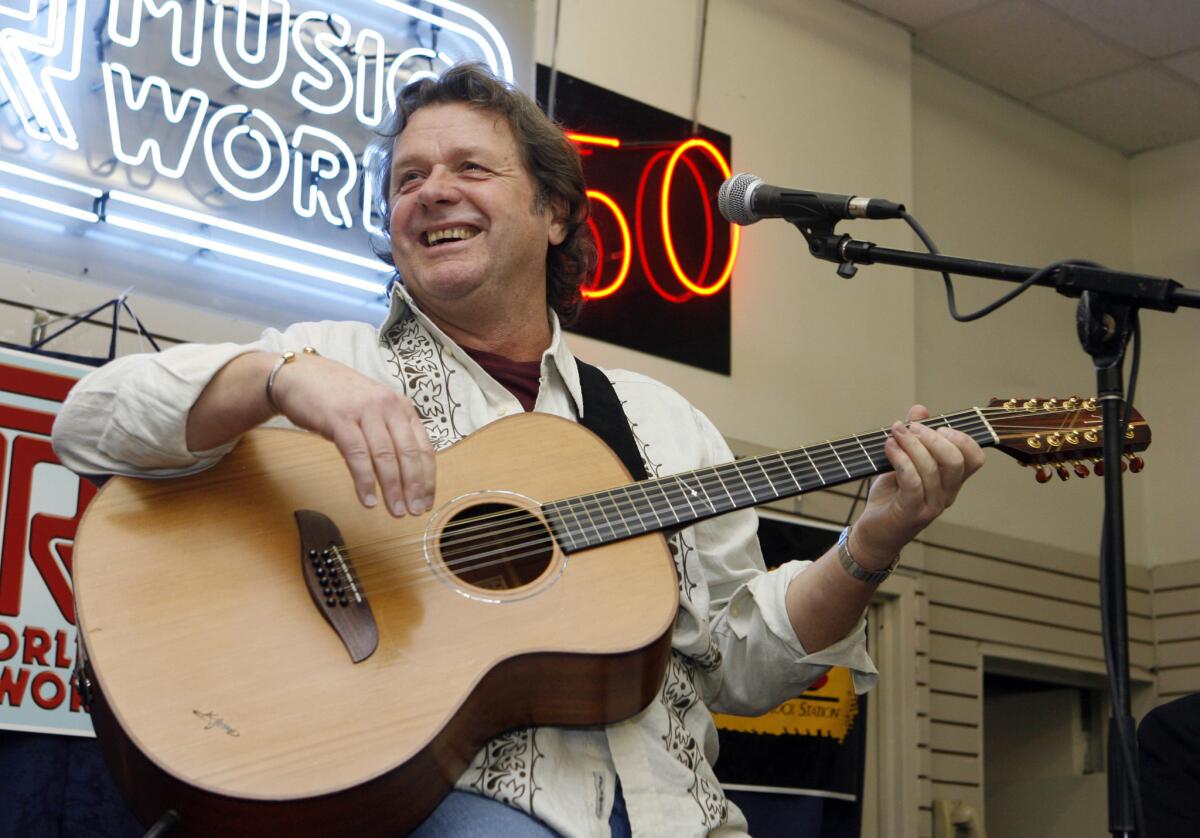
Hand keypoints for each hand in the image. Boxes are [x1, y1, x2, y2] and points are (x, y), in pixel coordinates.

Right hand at [271, 354, 435, 516]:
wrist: (299, 376)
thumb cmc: (338, 397)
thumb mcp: (373, 409)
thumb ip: (391, 432)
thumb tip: (407, 470)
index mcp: (400, 406)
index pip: (423, 447)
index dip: (427, 477)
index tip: (427, 501)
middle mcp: (387, 406)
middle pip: (408, 453)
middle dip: (414, 487)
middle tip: (415, 512)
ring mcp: (364, 411)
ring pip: (385, 457)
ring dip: (392, 489)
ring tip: (396, 511)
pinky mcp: (340, 419)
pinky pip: (357, 455)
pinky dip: (365, 481)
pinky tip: (368, 500)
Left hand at [850, 405, 984, 567]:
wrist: (873, 533)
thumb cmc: (891, 497)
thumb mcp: (903, 461)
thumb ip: (914, 436)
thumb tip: (920, 409)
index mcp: (951, 481)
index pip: (975, 458)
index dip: (962, 438)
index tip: (937, 427)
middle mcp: (947, 494)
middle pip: (957, 460)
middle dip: (933, 437)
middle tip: (910, 428)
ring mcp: (931, 505)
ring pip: (933, 468)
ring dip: (911, 444)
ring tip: (893, 434)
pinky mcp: (911, 512)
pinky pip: (913, 481)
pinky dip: (901, 460)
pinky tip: (889, 448)